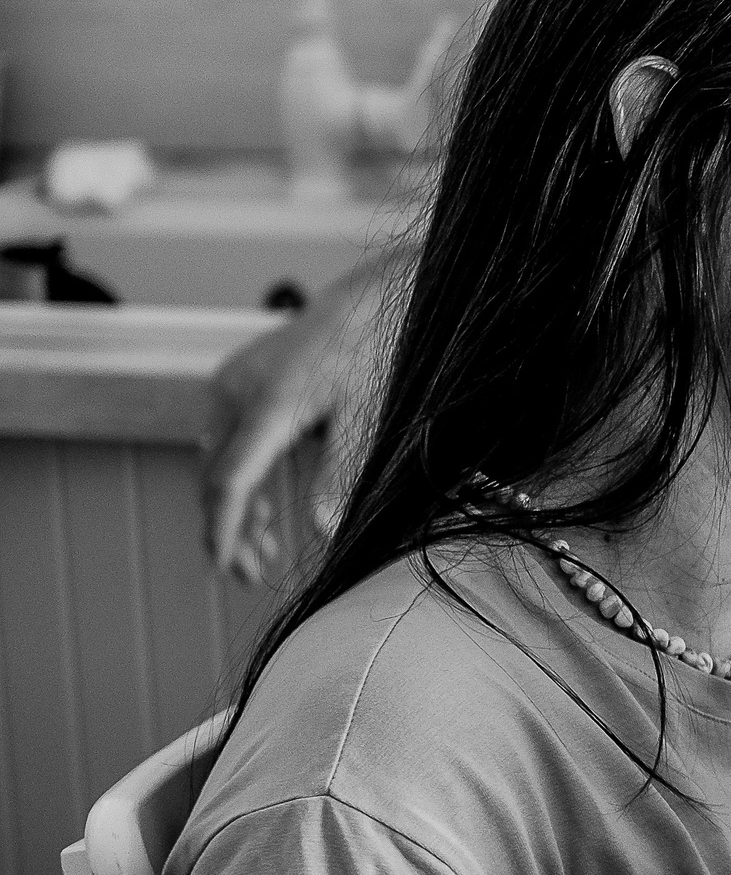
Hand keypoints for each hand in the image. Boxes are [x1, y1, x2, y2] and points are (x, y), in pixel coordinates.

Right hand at [202, 246, 409, 582]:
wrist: (367, 300)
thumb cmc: (373, 351)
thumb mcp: (366, 417)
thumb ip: (341, 474)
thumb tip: (324, 531)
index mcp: (267, 403)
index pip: (229, 481)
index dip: (224, 530)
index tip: (227, 567)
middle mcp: (235, 392)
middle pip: (214, 477)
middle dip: (229, 530)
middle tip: (253, 574)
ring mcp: (229, 386)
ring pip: (216, 464)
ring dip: (234, 510)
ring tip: (263, 551)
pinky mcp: (235, 384)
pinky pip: (225, 444)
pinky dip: (238, 481)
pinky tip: (262, 514)